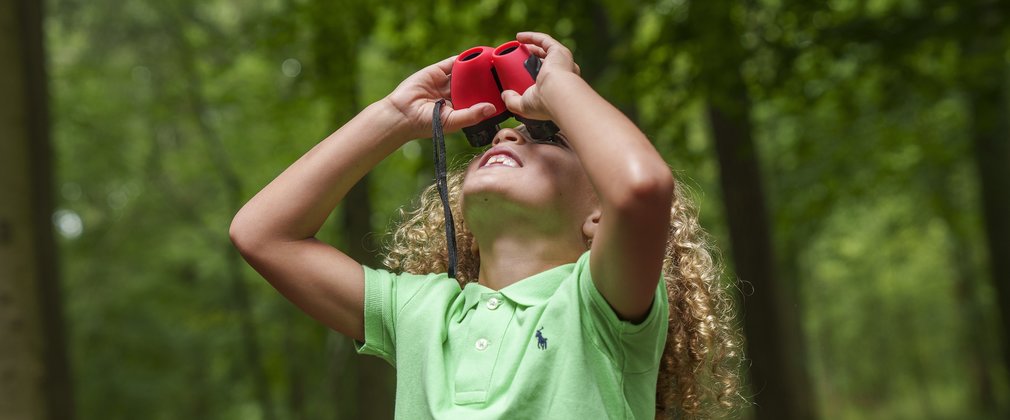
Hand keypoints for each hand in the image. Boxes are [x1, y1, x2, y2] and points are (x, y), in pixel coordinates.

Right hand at [382, 56, 496, 139]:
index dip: (491, 95)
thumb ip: (472, 114)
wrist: (402, 114)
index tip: (507, 91)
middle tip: (505, 73)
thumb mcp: (452, 121)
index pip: (479, 99)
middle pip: (474, 84)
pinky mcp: (437, 71)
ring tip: (494, 61)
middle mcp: (454, 94)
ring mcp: (445, 82)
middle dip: (487, 79)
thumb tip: (492, 108)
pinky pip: (453, 62)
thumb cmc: (426, 124)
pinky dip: (464, 58)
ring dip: (478, 66)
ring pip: (465, 72)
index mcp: (459, 108)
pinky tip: (476, 55)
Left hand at [500, 32, 581, 120]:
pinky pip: (544, 40)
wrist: (557, 94)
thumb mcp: (524, 106)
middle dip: (531, 58)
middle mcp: (562, 74)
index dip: (530, 74)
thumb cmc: (544, 103)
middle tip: (516, 57)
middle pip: (544, 62)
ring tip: (517, 44)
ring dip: (531, 46)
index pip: (543, 78)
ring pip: (545, 50)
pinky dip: (532, 37)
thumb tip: (504, 95)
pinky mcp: (559, 51)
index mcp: (556, 88)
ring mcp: (562, 61)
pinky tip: (519, 37)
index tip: (517, 73)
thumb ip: (512, 101)